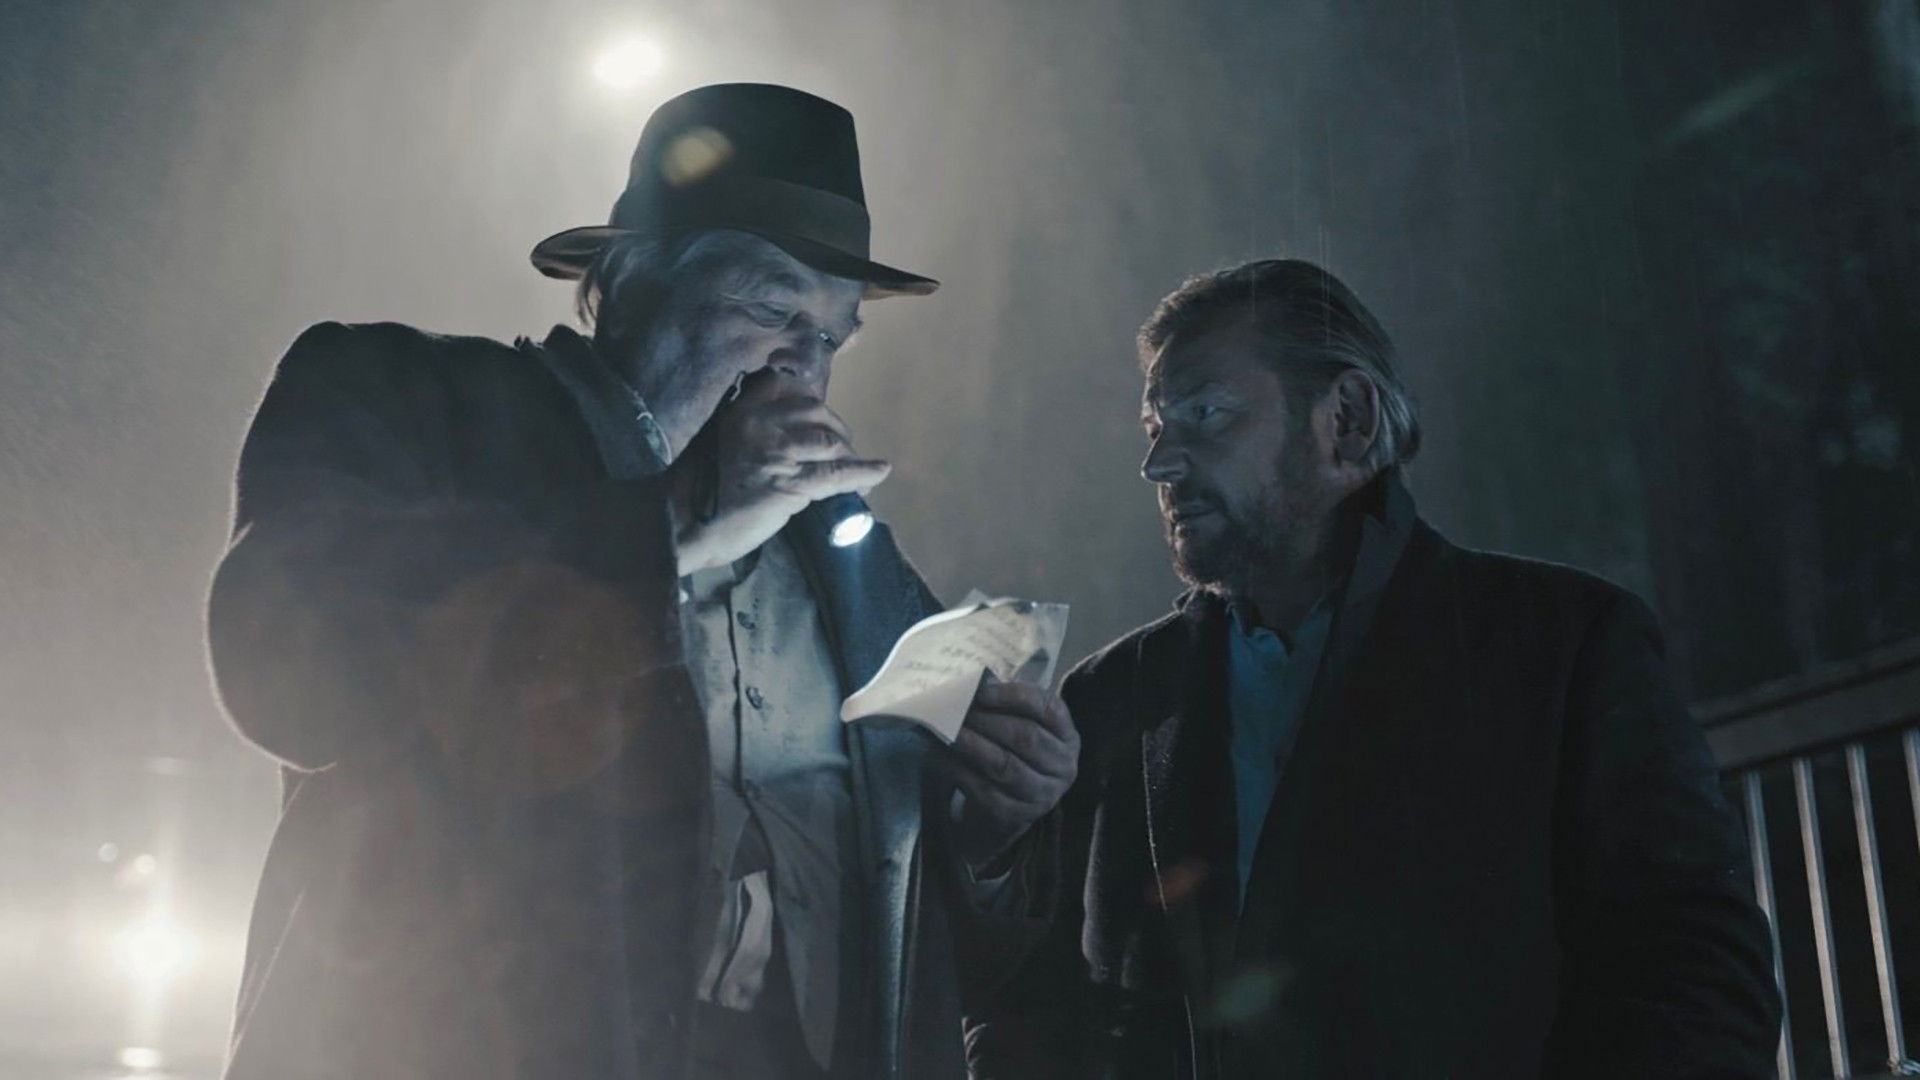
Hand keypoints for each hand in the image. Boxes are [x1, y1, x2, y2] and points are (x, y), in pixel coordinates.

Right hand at [669, 370, 890, 574]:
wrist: (681, 526)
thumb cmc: (698, 494)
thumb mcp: (721, 446)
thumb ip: (753, 434)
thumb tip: (792, 438)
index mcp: (740, 410)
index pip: (786, 385)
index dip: (811, 399)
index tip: (821, 414)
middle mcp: (759, 422)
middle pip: (816, 411)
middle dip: (835, 430)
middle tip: (841, 449)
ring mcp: (775, 451)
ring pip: (829, 440)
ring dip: (847, 455)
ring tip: (854, 468)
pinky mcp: (788, 482)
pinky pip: (836, 473)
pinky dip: (863, 472)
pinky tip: (879, 472)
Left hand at [949, 679, 1078, 870]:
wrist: (1012, 803)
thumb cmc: (1014, 752)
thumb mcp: (1021, 726)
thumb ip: (1004, 709)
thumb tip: (968, 692)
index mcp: (1067, 735)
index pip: (1047, 708)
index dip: (1013, 697)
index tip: (980, 692)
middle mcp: (1063, 765)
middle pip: (1026, 737)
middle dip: (988, 721)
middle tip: (957, 712)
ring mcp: (1044, 794)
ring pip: (1006, 766)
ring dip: (973, 746)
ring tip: (949, 733)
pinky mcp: (1019, 816)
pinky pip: (987, 792)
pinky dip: (962, 773)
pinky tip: (944, 759)